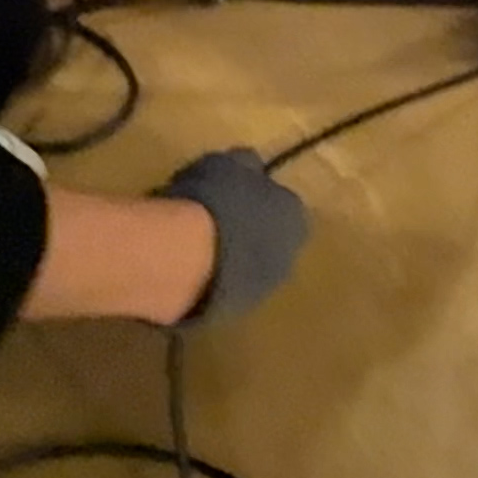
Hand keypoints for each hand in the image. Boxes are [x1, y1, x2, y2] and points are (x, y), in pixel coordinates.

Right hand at [155, 148, 310, 323]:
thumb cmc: (211, 200)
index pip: (282, 206)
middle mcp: (288, 258)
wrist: (183, 258)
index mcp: (295, 218)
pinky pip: (222, 290)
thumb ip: (245, 166)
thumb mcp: (229, 163)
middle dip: (246, 234)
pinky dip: (208, 281)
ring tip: (193, 248)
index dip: (257, 199)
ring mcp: (261, 291)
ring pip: (247, 270)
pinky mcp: (230, 313)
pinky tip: (183, 270)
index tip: (232, 195)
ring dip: (228, 261)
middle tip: (213, 222)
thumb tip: (250, 164)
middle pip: (269, 243)